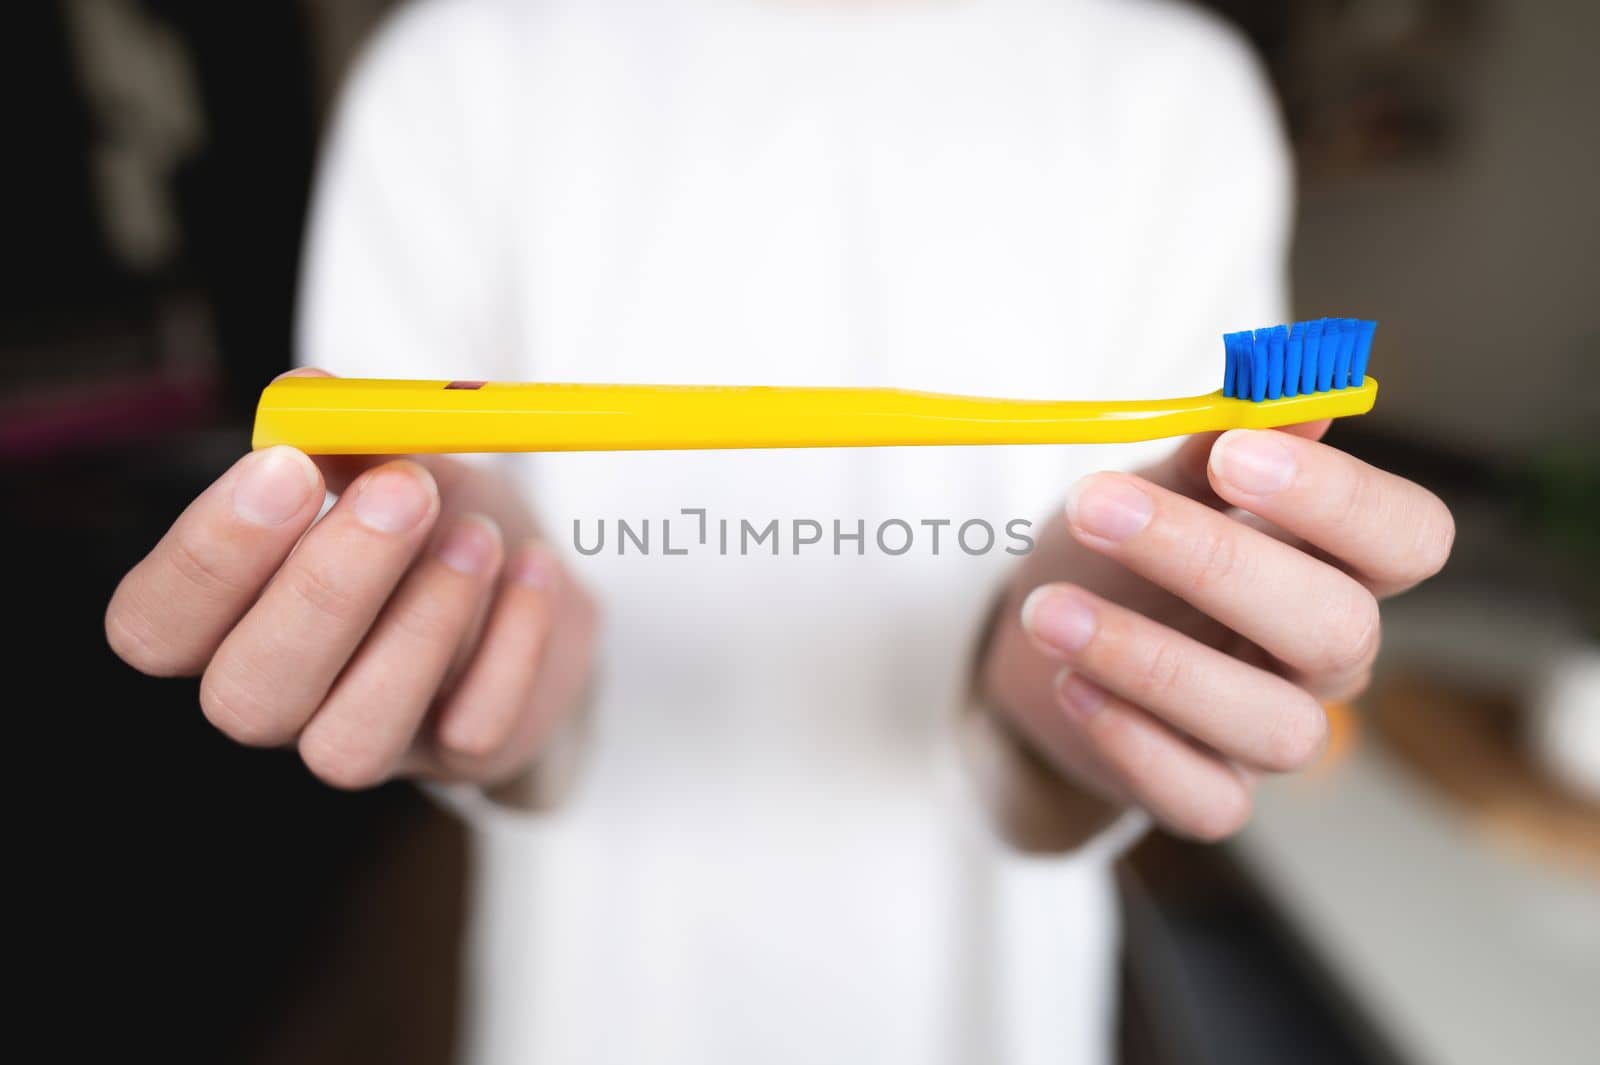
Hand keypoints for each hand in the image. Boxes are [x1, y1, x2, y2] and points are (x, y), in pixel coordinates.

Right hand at [106, 375, 597, 790]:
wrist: (530, 572)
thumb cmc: (432, 517)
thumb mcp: (391, 458)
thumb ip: (344, 432)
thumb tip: (309, 394)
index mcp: (226, 624)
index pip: (155, 627)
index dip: (206, 558)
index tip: (286, 468)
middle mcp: (284, 699)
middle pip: (250, 695)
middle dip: (325, 590)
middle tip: (402, 490)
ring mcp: (374, 743)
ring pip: (352, 742)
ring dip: (420, 627)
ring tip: (478, 534)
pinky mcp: (466, 761)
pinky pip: (474, 732)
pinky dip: (512, 644)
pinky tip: (533, 571)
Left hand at [981, 421, 1452, 840]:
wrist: (1043, 647)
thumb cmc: (1119, 556)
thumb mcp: (1156, 488)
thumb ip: (1215, 445)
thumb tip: (1287, 379)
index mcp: (1335, 565)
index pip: (1408, 538)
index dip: (1339, 498)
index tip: (1236, 452)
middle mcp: (1321, 657)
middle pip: (1338, 629)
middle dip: (1218, 564)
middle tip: (1099, 506)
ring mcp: (1269, 734)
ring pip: (1276, 728)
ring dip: (1152, 663)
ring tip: (1050, 611)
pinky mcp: (1211, 795)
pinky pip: (1207, 803)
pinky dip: (1136, 746)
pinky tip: (1071, 689)